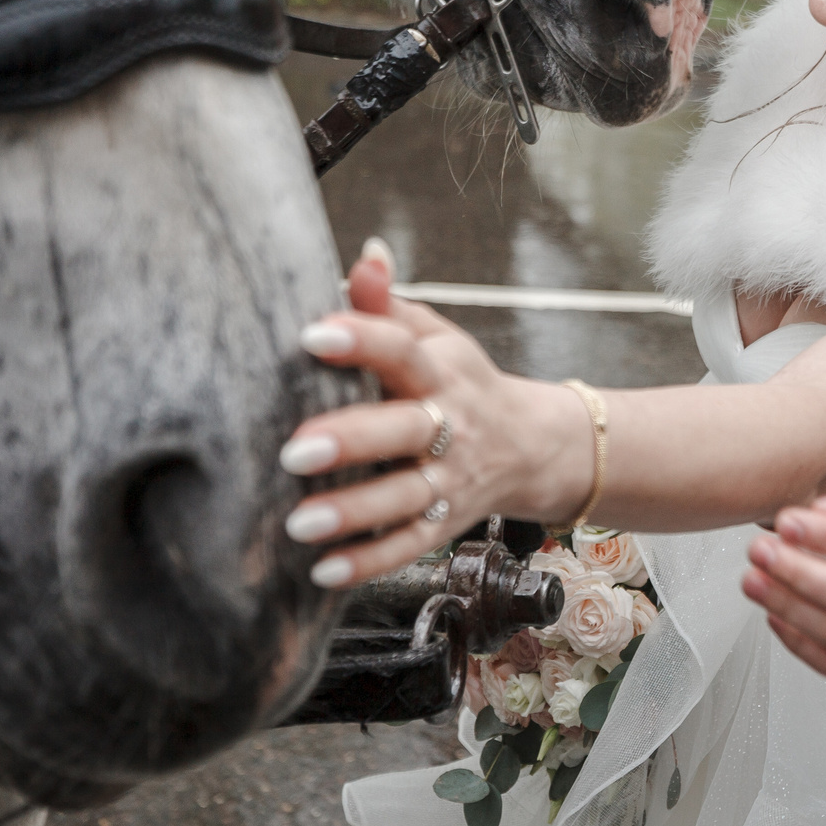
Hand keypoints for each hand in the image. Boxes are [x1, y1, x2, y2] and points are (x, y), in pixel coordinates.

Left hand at [275, 245, 591, 587]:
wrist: (531, 445)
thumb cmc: (459, 383)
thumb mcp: (434, 337)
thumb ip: (388, 304)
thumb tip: (364, 254)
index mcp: (439, 371)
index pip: (401, 350)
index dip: (360, 339)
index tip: (310, 335)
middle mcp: (450, 425)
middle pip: (405, 430)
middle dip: (352, 441)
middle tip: (294, 451)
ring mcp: (451, 479)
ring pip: (405, 497)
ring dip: (354, 511)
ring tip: (299, 522)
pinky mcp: (445, 523)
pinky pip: (409, 546)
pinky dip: (370, 562)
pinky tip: (325, 571)